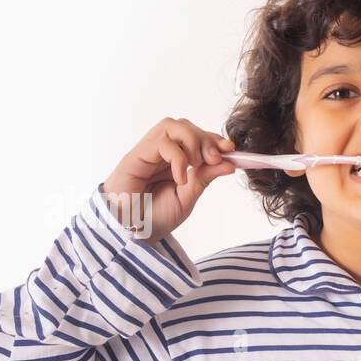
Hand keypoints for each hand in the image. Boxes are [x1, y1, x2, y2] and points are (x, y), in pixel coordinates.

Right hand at [102, 117, 237, 239]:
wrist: (130, 234)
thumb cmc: (154, 218)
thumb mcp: (187, 197)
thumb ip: (205, 178)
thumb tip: (229, 163)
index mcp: (173, 161)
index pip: (195, 137)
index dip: (213, 139)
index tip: (231, 150)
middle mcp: (159, 153)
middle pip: (184, 126)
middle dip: (205, 138)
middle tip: (215, 159)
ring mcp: (146, 153)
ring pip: (171, 126)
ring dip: (192, 141)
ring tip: (197, 165)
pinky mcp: (134, 157)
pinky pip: (160, 143)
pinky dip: (177, 158)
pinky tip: (180, 178)